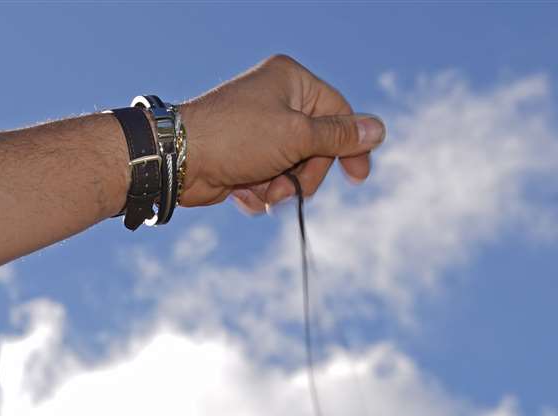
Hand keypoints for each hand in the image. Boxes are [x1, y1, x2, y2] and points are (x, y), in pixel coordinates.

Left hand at [179, 54, 384, 211]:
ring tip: (262, 193)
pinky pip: (270, 180)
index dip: (349, 145)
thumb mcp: (297, 137)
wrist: (180, 160)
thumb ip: (338, 137)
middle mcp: (276, 100)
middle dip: (305, 175)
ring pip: (293, 169)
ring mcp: (259, 130)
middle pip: (316, 146)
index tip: (358, 177)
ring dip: (281, 189)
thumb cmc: (237, 138)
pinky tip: (243, 193)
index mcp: (292, 80)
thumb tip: (378, 130)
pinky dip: (261, 192)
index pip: (337, 112)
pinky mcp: (244, 157)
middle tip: (288, 189)